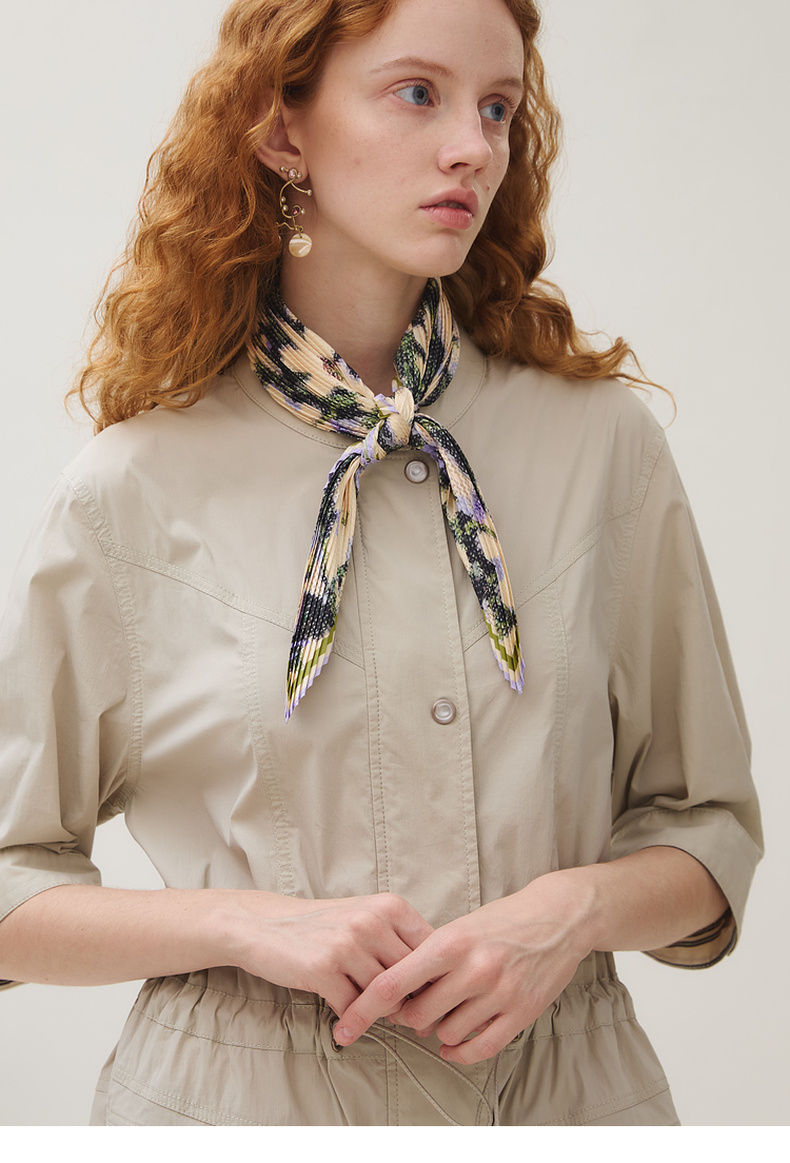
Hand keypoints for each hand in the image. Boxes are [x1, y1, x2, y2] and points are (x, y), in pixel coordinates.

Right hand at [231, 891, 433, 1018]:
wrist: (263, 924)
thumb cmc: (320, 926)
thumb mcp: (365, 918)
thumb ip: (398, 942)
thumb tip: (434, 984)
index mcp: (389, 906)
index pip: (431, 950)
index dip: (431, 979)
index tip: (426, 999)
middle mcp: (372, 921)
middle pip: (411, 977)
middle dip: (408, 1003)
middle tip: (401, 1019)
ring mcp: (348, 944)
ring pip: (385, 996)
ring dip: (378, 1013)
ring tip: (368, 1015)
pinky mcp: (324, 968)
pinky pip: (354, 1008)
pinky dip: (351, 1019)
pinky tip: (344, 1019)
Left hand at [333, 874, 594, 1063]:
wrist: (557, 917)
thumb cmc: (500, 921)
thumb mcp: (458, 928)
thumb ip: (426, 960)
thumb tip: (393, 997)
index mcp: (450, 942)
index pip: (393, 983)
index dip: (363, 1009)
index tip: (344, 1026)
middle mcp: (473, 969)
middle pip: (417, 1014)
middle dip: (408, 1016)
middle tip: (413, 1008)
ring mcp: (499, 993)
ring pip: (446, 1033)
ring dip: (437, 1030)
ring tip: (444, 1013)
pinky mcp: (521, 1013)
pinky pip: (479, 1048)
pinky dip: (459, 1052)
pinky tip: (452, 1045)